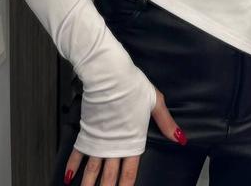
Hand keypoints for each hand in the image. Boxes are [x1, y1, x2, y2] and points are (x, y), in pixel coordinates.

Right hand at [63, 86, 187, 184]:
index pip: (130, 172)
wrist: (109, 75)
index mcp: (132, 141)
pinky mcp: (87, 131)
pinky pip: (78, 153)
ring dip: (89, 185)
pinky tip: (68, 177)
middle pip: (109, 176)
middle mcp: (114, 145)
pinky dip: (73, 166)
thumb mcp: (155, 102)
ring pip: (92, 169)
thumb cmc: (133, 85)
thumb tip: (181, 139)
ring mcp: (99, 139)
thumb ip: (166, 123)